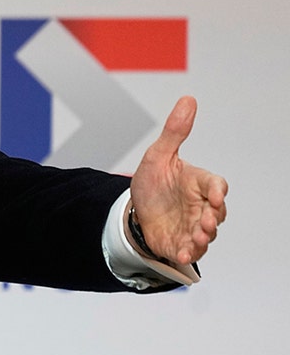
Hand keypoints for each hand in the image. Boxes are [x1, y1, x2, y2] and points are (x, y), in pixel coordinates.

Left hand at [129, 96, 227, 265]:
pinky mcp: (181, 243)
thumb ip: (174, 132)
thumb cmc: (153, 182)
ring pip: (206, 234)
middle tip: (206, 222)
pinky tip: (183, 255)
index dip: (218, 192)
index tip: (215, 197)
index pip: (215, 186)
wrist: (135, 210)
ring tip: (197, 239)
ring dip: (204, 238)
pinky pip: (190, 250)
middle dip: (213, 219)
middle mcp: (201, 207)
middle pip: (216, 213)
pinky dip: (188, 253)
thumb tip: (188, 100)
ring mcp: (193, 226)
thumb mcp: (158, 156)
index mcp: (198, 184)